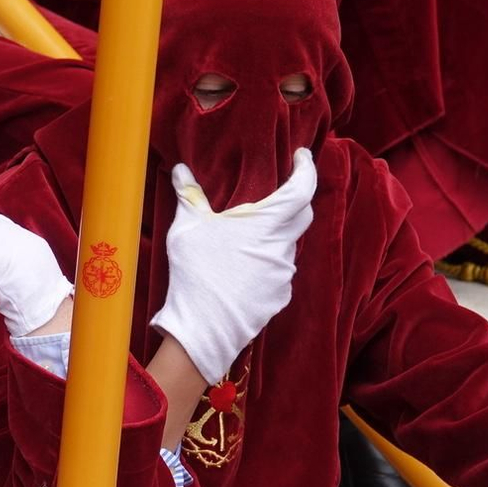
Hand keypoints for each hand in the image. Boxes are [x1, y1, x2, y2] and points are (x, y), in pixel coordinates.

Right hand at [150, 148, 316, 383]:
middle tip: (277, 193)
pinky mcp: (280, 297)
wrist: (204, 330)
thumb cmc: (196, 273)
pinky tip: (244, 269)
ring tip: (247, 239)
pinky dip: (267, 263)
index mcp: (268, 224)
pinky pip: (279, 272)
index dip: (306, 169)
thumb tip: (180, 168)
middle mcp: (284, 247)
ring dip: (273, 237)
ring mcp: (284, 274)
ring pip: (287, 246)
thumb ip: (189, 195)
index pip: (303, 188)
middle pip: (302, 216)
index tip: (303, 156)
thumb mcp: (187, 228)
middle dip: (294, 201)